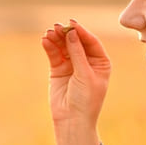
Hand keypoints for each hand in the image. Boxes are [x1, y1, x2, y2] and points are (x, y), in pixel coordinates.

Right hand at [41, 20, 111, 144]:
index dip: (81, 32)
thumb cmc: (86, 100)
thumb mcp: (85, 75)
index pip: (91, 42)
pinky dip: (50, 47)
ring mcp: (72, 65)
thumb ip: (77, 53)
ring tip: (49, 32)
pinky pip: (54, 54)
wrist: (72, 120)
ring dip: (56, 39)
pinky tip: (45, 40)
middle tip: (57, 26)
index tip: (72, 24)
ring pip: (63, 47)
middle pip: (76, 42)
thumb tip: (71, 33)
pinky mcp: (58, 70)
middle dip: (67, 34)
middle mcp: (87, 61)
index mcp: (100, 62)